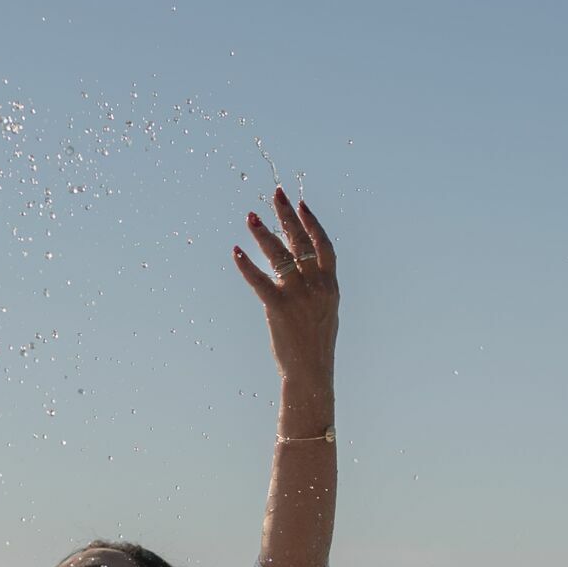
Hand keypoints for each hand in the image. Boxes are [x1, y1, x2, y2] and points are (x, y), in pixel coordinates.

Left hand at [233, 186, 338, 385]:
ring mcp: (299, 296)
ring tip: (251, 217)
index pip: (323, 245)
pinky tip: (236, 252)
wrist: (311, 372)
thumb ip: (318, 289)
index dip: (312, 222)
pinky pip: (259, 281)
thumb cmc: (316, 346)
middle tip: (276, 194)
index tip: (300, 204)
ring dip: (264, 234)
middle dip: (288, 215)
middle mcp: (317, 286)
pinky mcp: (279, 308)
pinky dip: (247, 265)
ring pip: (279, 256)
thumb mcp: (325, 312)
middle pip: (302, 241)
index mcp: (331, 285)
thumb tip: (304, 271)